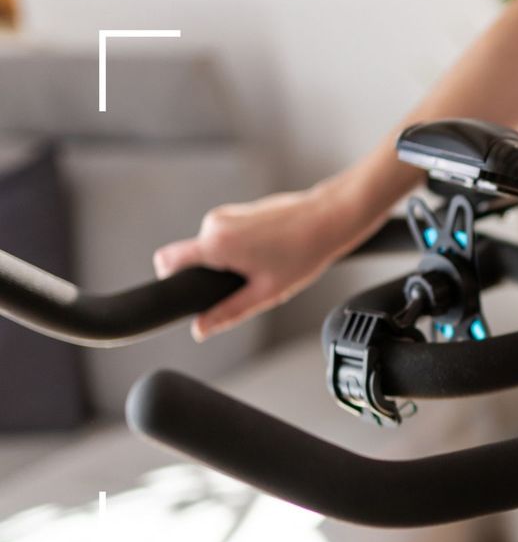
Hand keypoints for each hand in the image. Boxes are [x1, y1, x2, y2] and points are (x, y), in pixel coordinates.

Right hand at [153, 179, 366, 340]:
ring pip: (212, 248)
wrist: (326, 219)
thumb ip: (228, 312)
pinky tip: (269, 251)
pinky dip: (240, 249)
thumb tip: (201, 329)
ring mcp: (225, 214)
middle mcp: (214, 223)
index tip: (190, 292)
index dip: (170, 280)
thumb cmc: (301, 254)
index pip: (166, 260)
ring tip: (267, 264)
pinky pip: (226, 237)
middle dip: (215, 275)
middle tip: (252, 280)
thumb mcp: (265, 293)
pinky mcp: (236, 211)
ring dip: (231, 262)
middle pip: (194, 259)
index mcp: (216, 243)